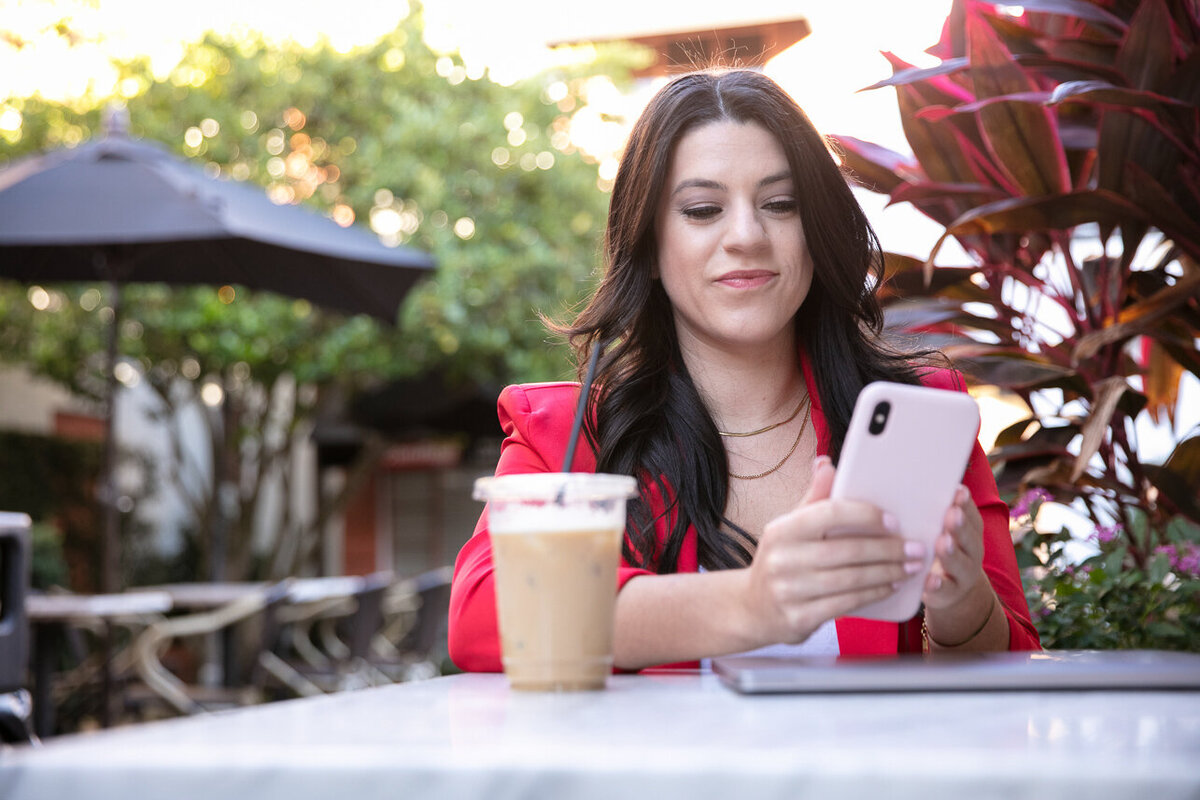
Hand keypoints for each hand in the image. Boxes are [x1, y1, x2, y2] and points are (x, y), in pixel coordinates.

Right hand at [743, 456, 926, 645]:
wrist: (752, 608)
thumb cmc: (781, 560)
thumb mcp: (790, 527)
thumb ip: (814, 498)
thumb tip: (827, 464)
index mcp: (782, 530)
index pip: (829, 513)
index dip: (865, 515)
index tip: (893, 521)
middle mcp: (783, 559)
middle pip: (848, 551)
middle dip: (889, 550)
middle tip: (916, 549)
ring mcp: (789, 591)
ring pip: (852, 579)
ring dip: (888, 573)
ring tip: (911, 568)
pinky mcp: (799, 618)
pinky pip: (847, 604)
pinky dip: (874, 593)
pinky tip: (891, 586)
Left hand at [921, 485, 1002, 647]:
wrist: (951, 591)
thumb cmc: (937, 548)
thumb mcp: (940, 529)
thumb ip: (932, 511)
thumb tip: (908, 475)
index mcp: (969, 532)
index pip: (971, 516)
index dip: (965, 504)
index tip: (957, 491)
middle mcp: (971, 552)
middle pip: (968, 538)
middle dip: (959, 525)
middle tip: (951, 513)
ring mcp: (963, 575)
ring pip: (960, 564)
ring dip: (951, 553)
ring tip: (943, 542)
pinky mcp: (948, 595)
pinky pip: (945, 590)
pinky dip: (938, 585)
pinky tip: (930, 580)